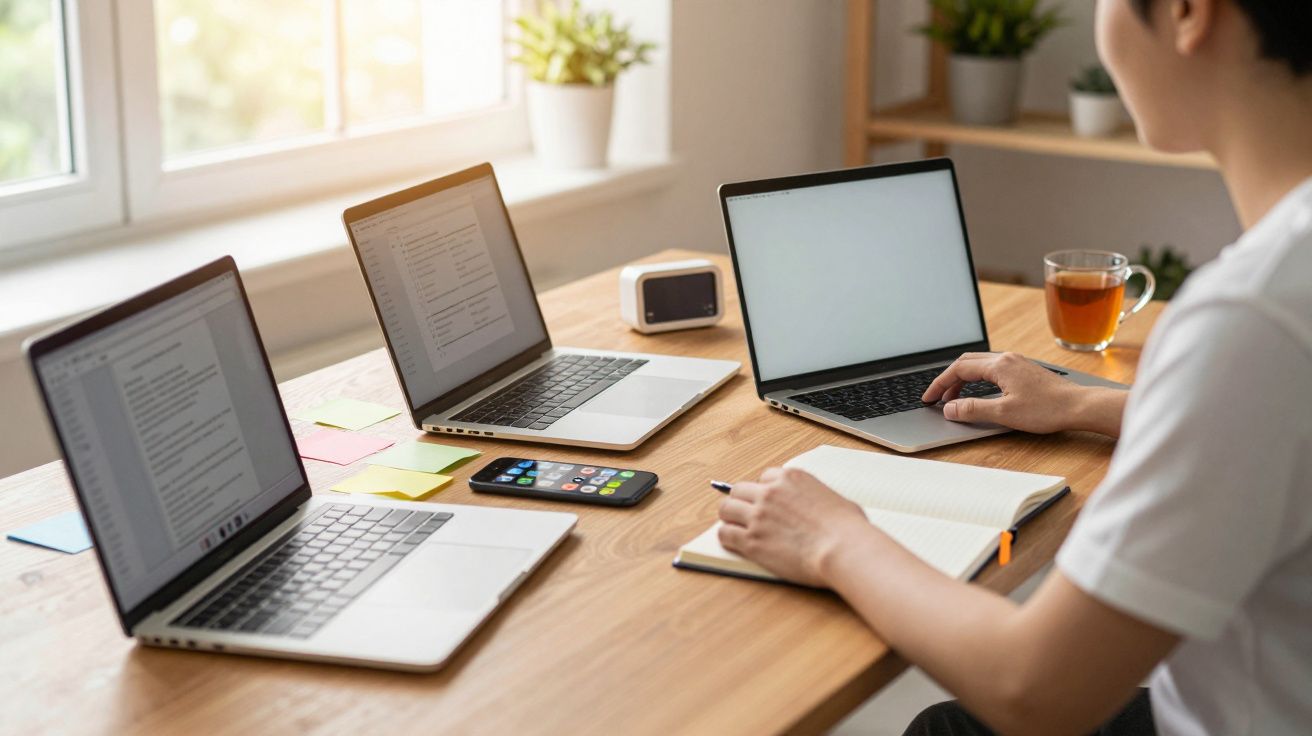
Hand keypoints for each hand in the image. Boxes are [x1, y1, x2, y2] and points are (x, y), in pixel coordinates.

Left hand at [718, 467, 871, 586]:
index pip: (764, 477)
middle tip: (744, 514)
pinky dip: (727, 538)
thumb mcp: (836, 500)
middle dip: (741, 501)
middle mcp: (770, 493)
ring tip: (734, 526)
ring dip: (729, 518)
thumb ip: (819, 499)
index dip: (764, 491)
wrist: (843, 549)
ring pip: (726, 509)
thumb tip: (823, 507)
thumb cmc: (848, 528)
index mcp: (791, 478)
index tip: (766, 501)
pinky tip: (733, 542)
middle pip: (739, 490)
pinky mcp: (751, 541)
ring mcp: (758, 516)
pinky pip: (725, 534)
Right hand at [920, 352, 1098, 433]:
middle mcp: (1007, 359)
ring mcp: (1017, 363)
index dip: (940, 384)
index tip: (929, 398)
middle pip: (967, 362)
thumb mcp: (1004, 413)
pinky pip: (993, 368)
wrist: (1080, 406)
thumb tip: (950, 408)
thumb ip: (973, 410)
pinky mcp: (1025, 370)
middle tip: (938, 397)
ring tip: (956, 398)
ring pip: (980, 364)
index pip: (958, 370)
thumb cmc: (1048, 409)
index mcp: (999, 365)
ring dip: (963, 379)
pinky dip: (978, 379)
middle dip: (948, 379)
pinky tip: (980, 392)